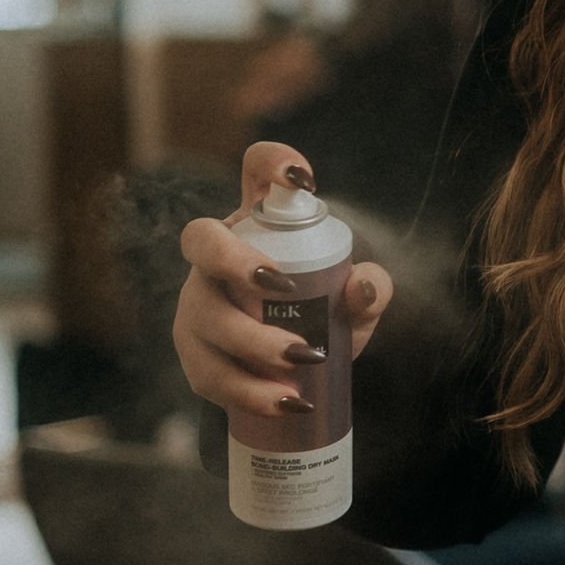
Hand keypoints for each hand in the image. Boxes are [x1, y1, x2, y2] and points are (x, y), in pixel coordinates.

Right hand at [173, 142, 393, 420]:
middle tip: (286, 288)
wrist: (293, 369)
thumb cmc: (320, 313)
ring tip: (305, 361)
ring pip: (203, 316)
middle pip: (202, 240)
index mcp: (255, 224)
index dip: (272, 163)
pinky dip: (249, 391)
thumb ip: (369, 289)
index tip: (303, 180)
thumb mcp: (351, 299)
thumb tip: (362, 288)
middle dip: (236, 262)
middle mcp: (214, 257)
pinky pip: (208, 373)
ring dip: (252, 340)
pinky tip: (287, 401)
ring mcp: (196, 305)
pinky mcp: (195, 356)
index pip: (255, 171)